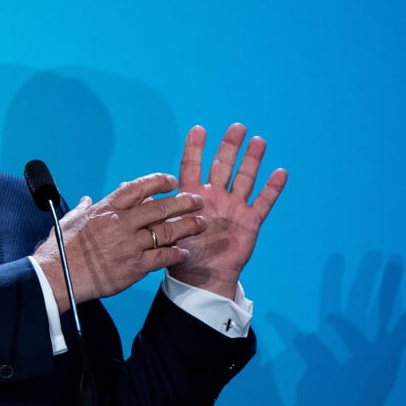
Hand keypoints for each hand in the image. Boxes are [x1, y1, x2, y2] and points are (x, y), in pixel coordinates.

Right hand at [33, 172, 206, 312]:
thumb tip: (87, 200)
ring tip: (201, 223)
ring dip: (187, 227)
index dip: (158, 182)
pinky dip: (175, 255)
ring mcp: (130, 245)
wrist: (59, 276)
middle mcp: (121, 223)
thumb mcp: (69, 221)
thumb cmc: (61, 250)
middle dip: (183, 203)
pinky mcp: (134, 266)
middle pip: (160, 208)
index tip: (171, 181)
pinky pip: (162, 258)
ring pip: (166, 232)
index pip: (138, 188)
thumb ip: (83, 209)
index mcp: (106, 209)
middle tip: (197, 200)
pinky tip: (185, 253)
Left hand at [168, 123, 286, 298]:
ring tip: (258, 141)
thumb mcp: (163, 229)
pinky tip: (280, 172)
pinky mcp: (250, 221)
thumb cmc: (181, 254)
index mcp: (192, 196)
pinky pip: (263, 202)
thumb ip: (152, 207)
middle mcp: (214, 197)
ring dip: (252, 160)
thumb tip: (125, 186)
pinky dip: (272, 189)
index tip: (198, 129)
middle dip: (229, 147)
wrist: (201, 278)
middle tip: (236, 127)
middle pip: (223, 166)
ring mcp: (234, 207)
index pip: (192, 167)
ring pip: (244, 178)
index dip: (195, 148)